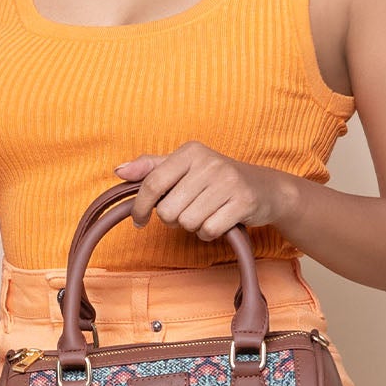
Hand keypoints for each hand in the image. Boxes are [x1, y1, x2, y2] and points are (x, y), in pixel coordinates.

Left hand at [113, 143, 295, 240]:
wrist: (266, 188)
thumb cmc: (216, 180)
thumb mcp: (184, 167)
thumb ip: (151, 168)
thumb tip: (119, 170)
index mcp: (190, 151)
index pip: (152, 184)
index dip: (140, 207)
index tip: (139, 220)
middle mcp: (209, 162)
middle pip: (168, 210)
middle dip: (173, 219)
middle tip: (187, 211)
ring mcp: (228, 181)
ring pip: (187, 223)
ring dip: (193, 226)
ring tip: (207, 213)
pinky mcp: (243, 202)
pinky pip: (209, 231)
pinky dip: (210, 233)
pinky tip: (219, 221)